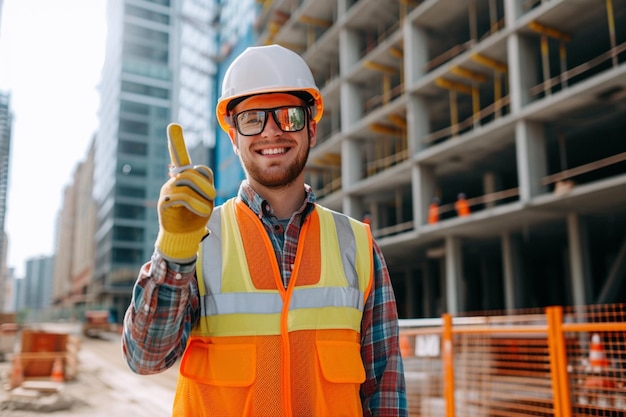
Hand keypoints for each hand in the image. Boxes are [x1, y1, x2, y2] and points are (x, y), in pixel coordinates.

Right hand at [155, 124, 215, 262]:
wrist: (185, 236)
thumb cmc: (197, 215)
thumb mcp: (206, 198)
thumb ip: (204, 182)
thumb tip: (197, 170)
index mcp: (184, 177)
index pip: (180, 156)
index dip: (176, 142)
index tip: (173, 126)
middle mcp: (173, 181)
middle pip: (192, 171)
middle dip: (205, 184)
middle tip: (211, 195)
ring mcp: (167, 191)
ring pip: (187, 182)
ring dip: (202, 195)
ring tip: (206, 207)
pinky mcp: (164, 203)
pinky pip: (181, 196)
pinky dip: (196, 204)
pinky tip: (201, 211)